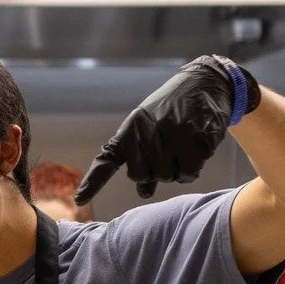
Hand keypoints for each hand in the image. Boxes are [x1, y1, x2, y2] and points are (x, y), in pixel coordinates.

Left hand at [77, 55, 262, 202]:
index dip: (93, 183)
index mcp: (131, 129)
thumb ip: (141, 157)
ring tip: (181, 148)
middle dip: (154, 173)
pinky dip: (192, 169)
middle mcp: (147, 132)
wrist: (204, 84)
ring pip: (167, 177)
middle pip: (141, 177)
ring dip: (176, 170)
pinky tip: (195, 151)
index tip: (80, 199)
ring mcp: (172, 136)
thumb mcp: (148, 127)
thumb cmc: (171, 111)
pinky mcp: (195, 139)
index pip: (107, 160)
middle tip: (166, 153)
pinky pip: (189, 172)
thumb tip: (144, 192)